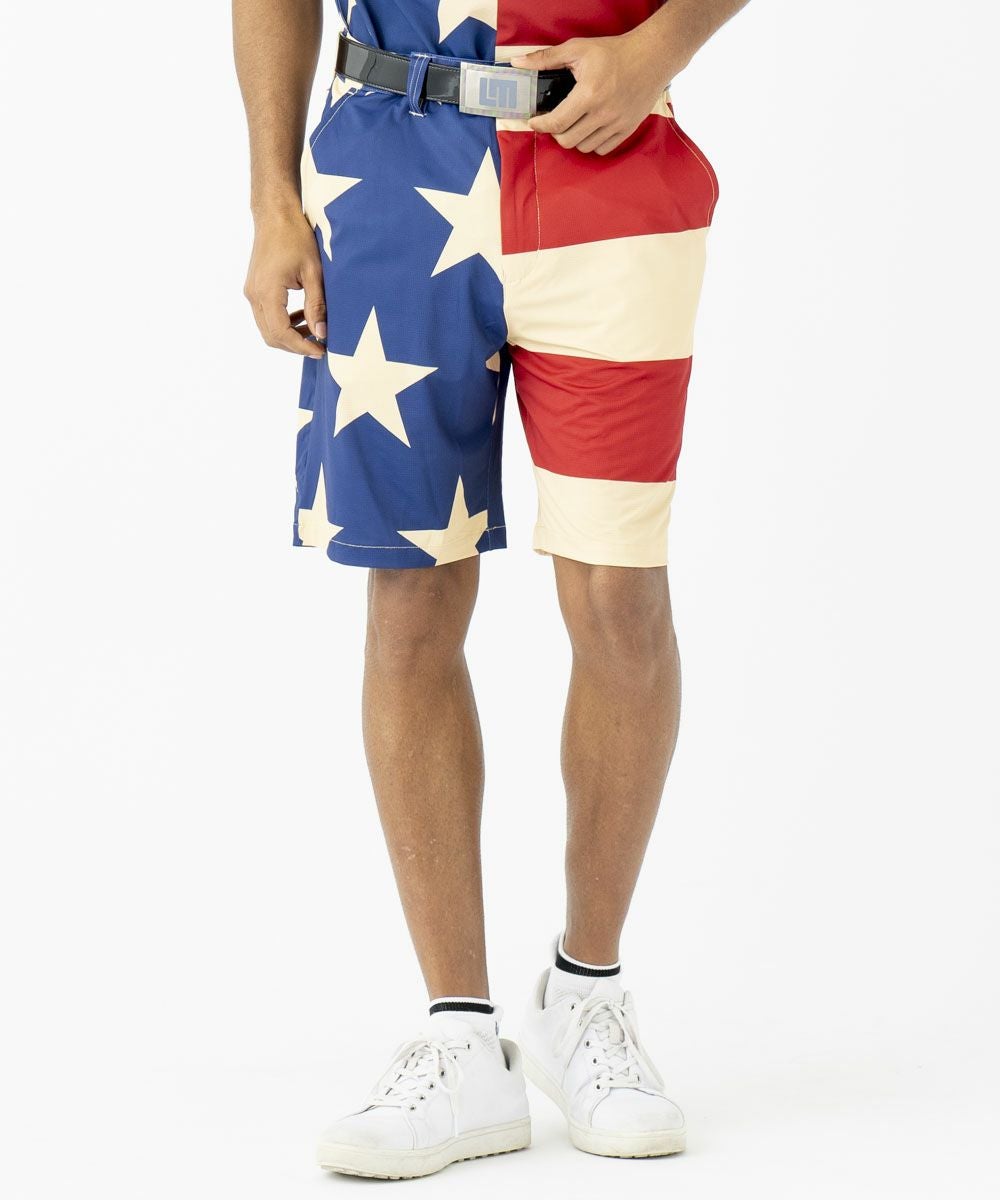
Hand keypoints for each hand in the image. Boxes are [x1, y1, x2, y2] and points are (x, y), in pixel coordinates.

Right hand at [244, 211, 325, 358]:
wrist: (275, 215)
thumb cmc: (295, 237)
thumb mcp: (313, 272)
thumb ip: (316, 306)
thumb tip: (321, 334)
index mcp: (267, 291)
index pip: (281, 333)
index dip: (302, 346)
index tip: (321, 350)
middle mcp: (254, 295)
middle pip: (271, 337)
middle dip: (296, 346)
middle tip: (320, 346)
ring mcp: (251, 292)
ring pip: (268, 329)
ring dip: (290, 336)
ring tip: (315, 331)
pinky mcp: (254, 289)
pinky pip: (267, 316)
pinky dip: (284, 323)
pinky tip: (303, 317)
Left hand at [510, 30, 676, 154]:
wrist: (652, 56)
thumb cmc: (613, 52)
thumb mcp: (578, 49)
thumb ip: (546, 58)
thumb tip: (517, 62)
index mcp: (588, 94)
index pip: (556, 123)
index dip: (540, 125)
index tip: (534, 121)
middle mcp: (602, 113)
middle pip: (567, 141)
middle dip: (555, 132)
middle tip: (555, 120)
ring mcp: (616, 124)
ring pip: (584, 147)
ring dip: (574, 138)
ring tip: (574, 123)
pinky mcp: (627, 129)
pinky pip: (602, 149)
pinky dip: (592, 143)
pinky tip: (590, 129)